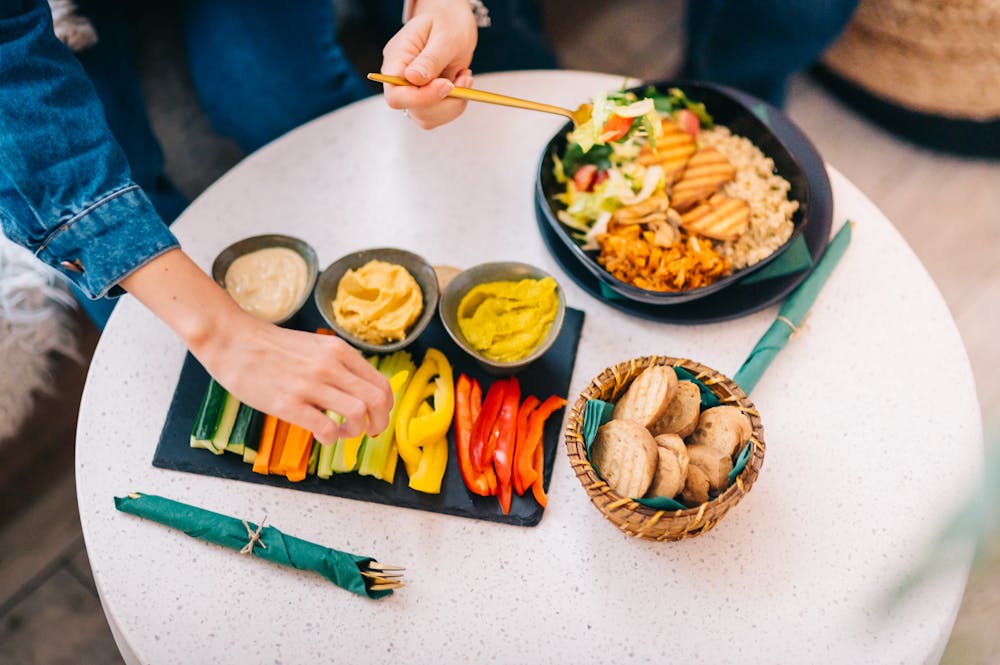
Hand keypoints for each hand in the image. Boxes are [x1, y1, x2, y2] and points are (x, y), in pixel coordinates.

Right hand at [121, 249, 392, 443]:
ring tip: (341, 432)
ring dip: (355, 431)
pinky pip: (327, 428)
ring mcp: (310, 385)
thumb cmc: (272, 347)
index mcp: (339, 351)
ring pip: (358, 414)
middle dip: (379, 423)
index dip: (386, 407)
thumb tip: (358, 390)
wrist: (232, 340)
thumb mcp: (315, 346)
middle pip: (377, 400)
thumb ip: (338, 364)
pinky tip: (321, 435)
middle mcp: (330, 366)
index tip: (377, 417)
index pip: (381, 383)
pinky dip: (331, 438)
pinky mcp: (289, 403)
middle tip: (368, 432)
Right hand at [380, 0, 477, 128]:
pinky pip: (437, 115)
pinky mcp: (426, 98)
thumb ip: (430, 58)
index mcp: (397, 58)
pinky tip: (461, 83)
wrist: (452, 21)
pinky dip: (455, 105)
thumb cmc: (447, 21)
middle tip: (463, 79)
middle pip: (412, 110)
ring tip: (464, 78)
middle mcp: (400, 78)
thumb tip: (414, 78)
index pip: (395, 94)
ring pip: (426, 118)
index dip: (421, 98)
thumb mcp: (444, 35)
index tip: (448, 84)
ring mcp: (412, 90)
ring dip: (452, 105)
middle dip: (444, 102)